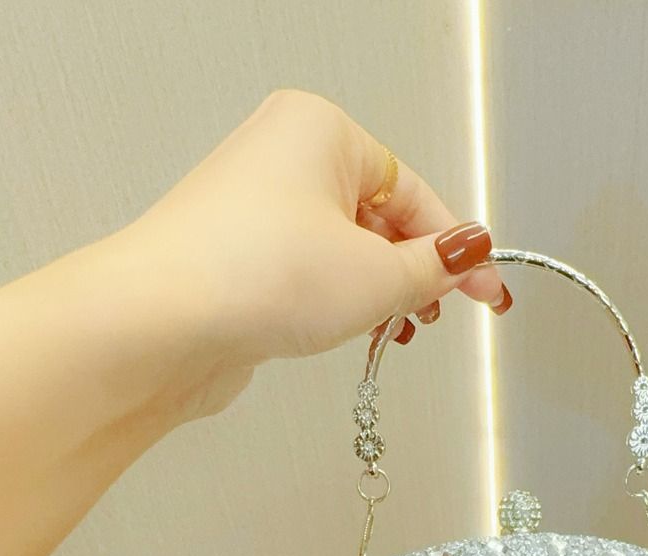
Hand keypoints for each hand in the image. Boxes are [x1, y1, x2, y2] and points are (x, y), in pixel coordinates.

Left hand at [0, 88, 511, 555]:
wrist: (160, 325)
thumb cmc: (256, 276)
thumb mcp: (378, 274)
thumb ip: (434, 267)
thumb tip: (467, 254)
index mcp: (322, 132)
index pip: (415, 193)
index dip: (458, 250)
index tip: (486, 290)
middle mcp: (284, 158)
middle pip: (380, 219)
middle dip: (415, 272)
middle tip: (439, 311)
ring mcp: (256, 208)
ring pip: (345, 250)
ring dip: (379, 293)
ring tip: (393, 330)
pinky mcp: (238, 255)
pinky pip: (310, 272)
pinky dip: (339, 301)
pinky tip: (352, 331)